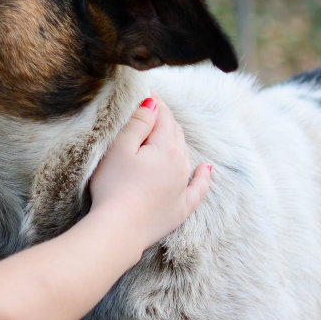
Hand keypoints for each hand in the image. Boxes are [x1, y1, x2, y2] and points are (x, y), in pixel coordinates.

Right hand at [88, 93, 211, 253]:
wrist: (119, 229)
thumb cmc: (114, 186)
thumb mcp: (120, 148)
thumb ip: (139, 123)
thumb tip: (153, 103)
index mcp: (166, 147)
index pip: (163, 116)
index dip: (155, 101)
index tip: (145, 90)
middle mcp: (181, 165)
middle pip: (176, 134)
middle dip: (165, 119)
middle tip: (151, 108)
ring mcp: (183, 187)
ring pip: (184, 156)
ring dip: (176, 141)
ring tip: (165, 131)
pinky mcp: (181, 208)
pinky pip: (198, 188)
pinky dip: (203, 177)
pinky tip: (207, 170)